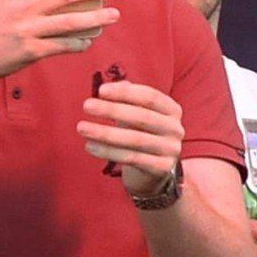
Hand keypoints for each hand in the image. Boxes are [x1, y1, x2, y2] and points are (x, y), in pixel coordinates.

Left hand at [78, 77, 186, 202]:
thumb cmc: (141, 133)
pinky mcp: (161, 168)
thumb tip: (110, 87)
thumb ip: (127, 98)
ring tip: (81, 127)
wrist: (153, 170)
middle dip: (112, 110)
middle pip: (142, 117)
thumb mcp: (138, 113)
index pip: (150, 97)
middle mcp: (175, 129)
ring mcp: (171, 150)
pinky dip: (108, 152)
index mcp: (172, 110)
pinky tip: (89, 146)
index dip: (125, 92)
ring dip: (105, 133)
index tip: (101, 91)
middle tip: (86, 105)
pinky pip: (131, 158)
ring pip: (135, 139)